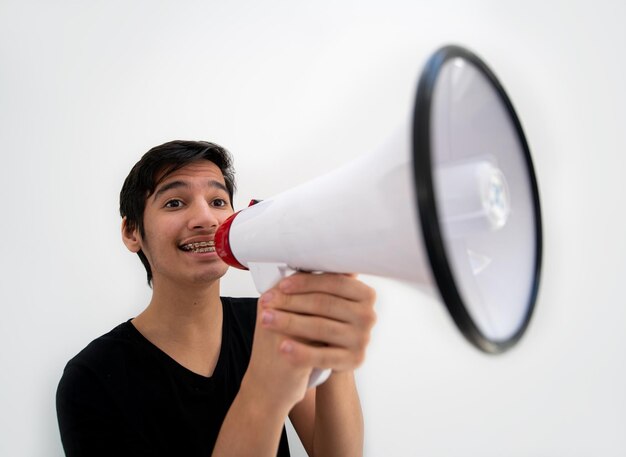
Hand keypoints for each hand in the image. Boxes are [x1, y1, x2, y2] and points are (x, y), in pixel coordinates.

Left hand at [259, 273, 376, 372]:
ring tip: (266, 320)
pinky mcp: (354, 360)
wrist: (333, 355)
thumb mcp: (327, 299)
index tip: (281, 285)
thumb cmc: (325, 320)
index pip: (334, 282)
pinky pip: (323, 356)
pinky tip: (282, 348)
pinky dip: (301, 352)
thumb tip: (291, 262)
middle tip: (266, 301)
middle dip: (291, 301)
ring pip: (320, 328)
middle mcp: (368, 315)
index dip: (306, 282)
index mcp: (364, 294)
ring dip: (289, 322)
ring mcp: (363, 339)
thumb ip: (318, 284)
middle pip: (324, 304)